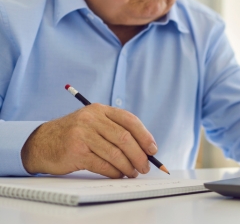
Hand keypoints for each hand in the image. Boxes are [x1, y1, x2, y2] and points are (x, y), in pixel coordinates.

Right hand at [21, 103, 157, 178]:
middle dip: (139, 155)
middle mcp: (91, 119)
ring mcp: (82, 134)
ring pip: (115, 153)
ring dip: (128, 166)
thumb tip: (144, 149)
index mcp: (100, 110)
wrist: (41, 143)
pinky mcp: (76, 151)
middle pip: (125, 138)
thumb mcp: (93, 123)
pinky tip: (119, 175)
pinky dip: (114, 172)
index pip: (129, 120)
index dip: (145, 136)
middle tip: (145, 167)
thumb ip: (115, 130)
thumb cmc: (74, 135)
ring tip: (133, 173)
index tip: (152, 150)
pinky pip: (102, 164)